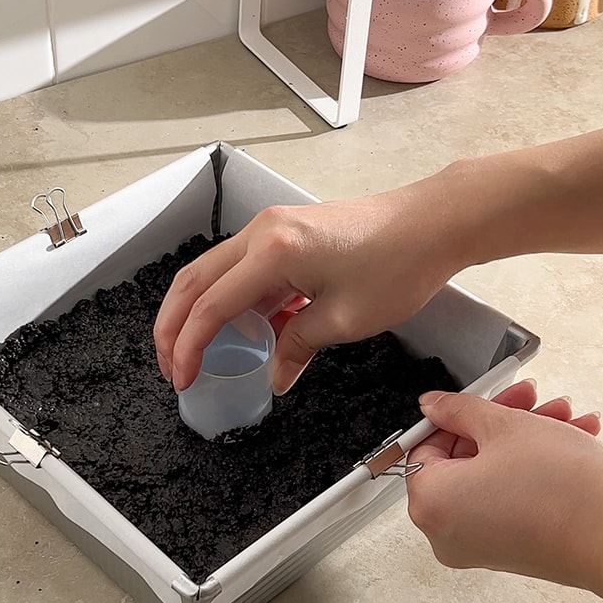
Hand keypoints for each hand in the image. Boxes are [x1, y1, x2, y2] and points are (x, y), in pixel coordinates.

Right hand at [153, 184, 459, 394]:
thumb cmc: (399, 263)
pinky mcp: (281, 233)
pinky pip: (237, 269)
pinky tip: (235, 331)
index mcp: (273, 253)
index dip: (189, 347)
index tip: (183, 378)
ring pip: (208, 273)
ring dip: (194, 312)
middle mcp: (261, 233)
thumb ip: (297, 347)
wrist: (431, 223)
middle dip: (173, 327)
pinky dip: (225, 300)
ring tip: (191, 351)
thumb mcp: (345, 319)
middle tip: (170, 367)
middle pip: (192, 282)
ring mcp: (268, 229)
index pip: (211, 306)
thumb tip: (275, 376)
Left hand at [405, 381, 602, 598]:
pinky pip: (509, 499)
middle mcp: (446, 533)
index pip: (426, 445)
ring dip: (526, 440)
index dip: (457, 416)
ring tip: (562, 419)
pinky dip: (532, 471)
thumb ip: (460, 410)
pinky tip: (568, 443)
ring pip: (493, 476)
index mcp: (430, 504)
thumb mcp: (505, 427)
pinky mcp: (511, 551)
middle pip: (464, 459)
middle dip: (503, 423)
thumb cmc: (563, 491)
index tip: (481, 401)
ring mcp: (478, 546)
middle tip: (529, 401)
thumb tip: (435, 406)